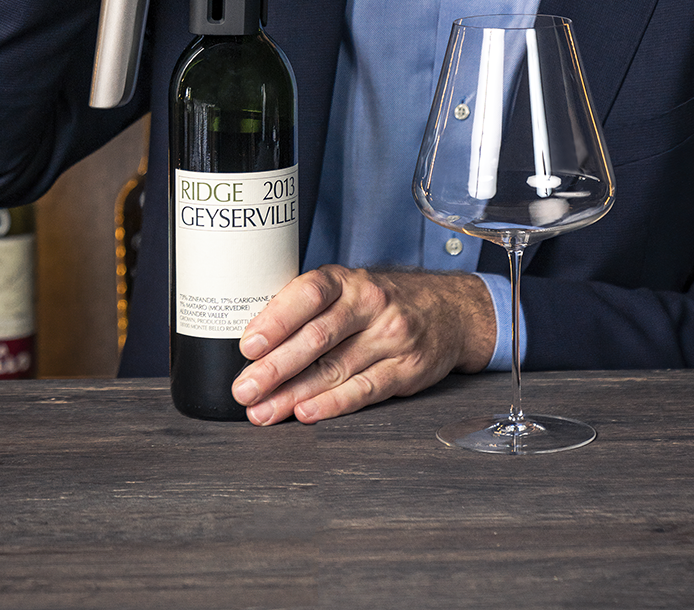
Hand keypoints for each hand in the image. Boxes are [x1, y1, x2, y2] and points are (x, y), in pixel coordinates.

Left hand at [231, 266, 496, 424]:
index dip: (277, 319)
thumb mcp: (346, 288)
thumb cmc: (380, 302)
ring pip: (335, 369)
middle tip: (245, 389)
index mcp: (347, 280)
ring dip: (294, 395)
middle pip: (318, 337)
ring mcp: (391, 336)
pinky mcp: (407, 368)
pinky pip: (365, 389)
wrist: (447, 309)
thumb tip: (255, 343)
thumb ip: (306, 308)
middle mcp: (370, 303)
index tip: (249, 345)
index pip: (309, 293)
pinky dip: (333, 404)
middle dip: (276, 368)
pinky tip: (306, 413)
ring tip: (264, 411)